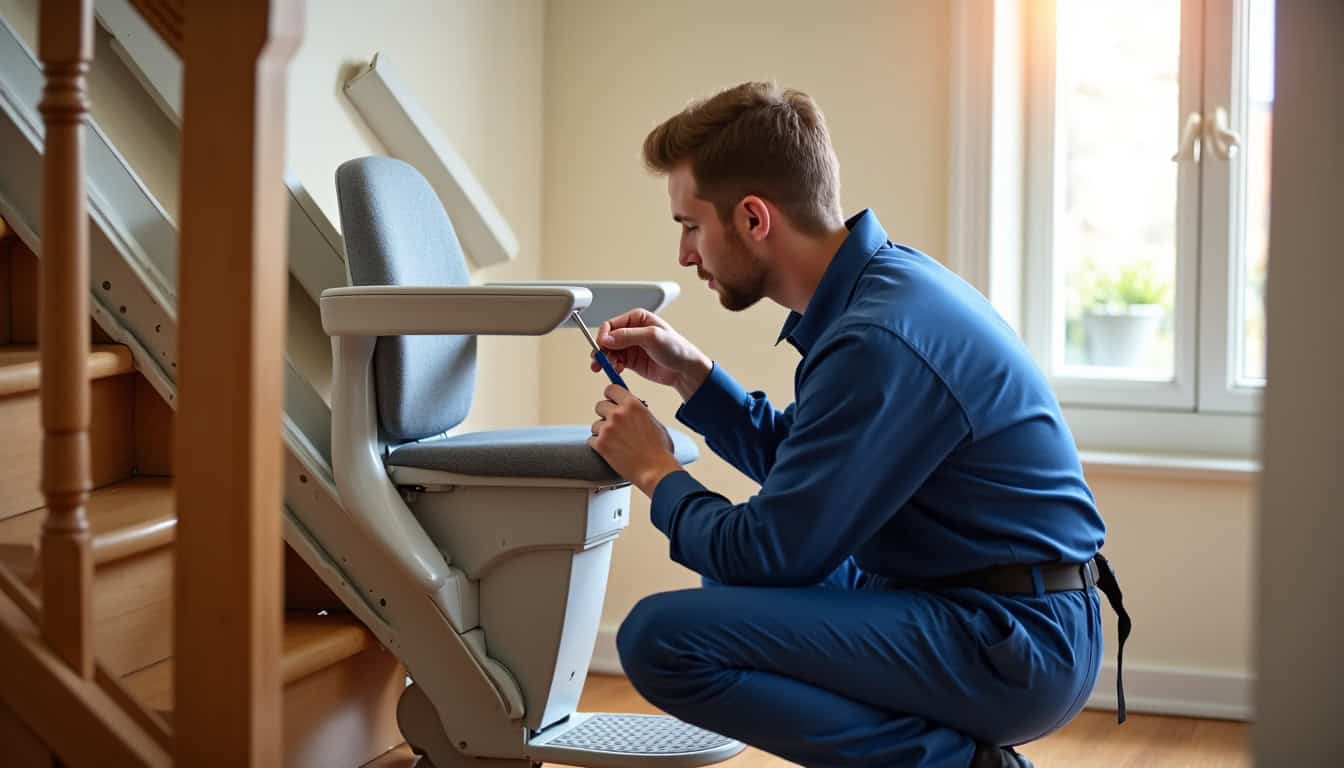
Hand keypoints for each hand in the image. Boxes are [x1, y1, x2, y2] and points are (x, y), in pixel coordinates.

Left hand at [589, 384, 682, 495]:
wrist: (655, 470)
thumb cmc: (659, 450)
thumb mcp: (655, 422)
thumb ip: (640, 412)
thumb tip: (631, 409)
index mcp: (633, 405)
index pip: (611, 389)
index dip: (610, 396)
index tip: (611, 400)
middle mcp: (618, 414)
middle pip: (600, 405)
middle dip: (605, 415)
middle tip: (613, 425)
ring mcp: (608, 429)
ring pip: (595, 424)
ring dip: (602, 432)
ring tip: (616, 442)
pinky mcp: (600, 444)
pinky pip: (591, 439)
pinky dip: (598, 445)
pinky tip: (611, 450)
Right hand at [593, 309, 712, 400]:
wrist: (685, 370)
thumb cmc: (677, 348)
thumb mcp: (653, 337)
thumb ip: (628, 336)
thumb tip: (608, 338)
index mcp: (637, 318)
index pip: (611, 324)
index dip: (604, 335)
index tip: (602, 346)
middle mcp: (632, 331)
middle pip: (608, 339)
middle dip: (602, 350)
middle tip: (599, 361)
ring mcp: (631, 346)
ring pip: (609, 352)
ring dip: (606, 360)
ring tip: (608, 367)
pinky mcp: (631, 361)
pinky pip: (615, 362)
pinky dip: (612, 366)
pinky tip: (616, 370)